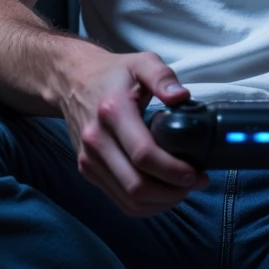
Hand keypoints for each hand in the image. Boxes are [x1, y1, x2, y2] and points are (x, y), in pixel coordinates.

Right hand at [58, 49, 207, 216]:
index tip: (196, 171)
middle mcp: (96, 140)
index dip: (174, 171)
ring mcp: (89, 159)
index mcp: (112, 112)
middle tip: (196, 182)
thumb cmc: (113, 74)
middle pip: (137, 186)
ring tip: (183, 190)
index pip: (144, 155)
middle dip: (173, 192)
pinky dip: (146, 206)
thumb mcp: (142, 62)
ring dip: (161, 203)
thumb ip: (162, 76)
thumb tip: (181, 97)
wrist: (71, 81)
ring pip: (129, 201)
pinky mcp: (87, 170)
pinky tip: (163, 194)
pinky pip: (119, 201)